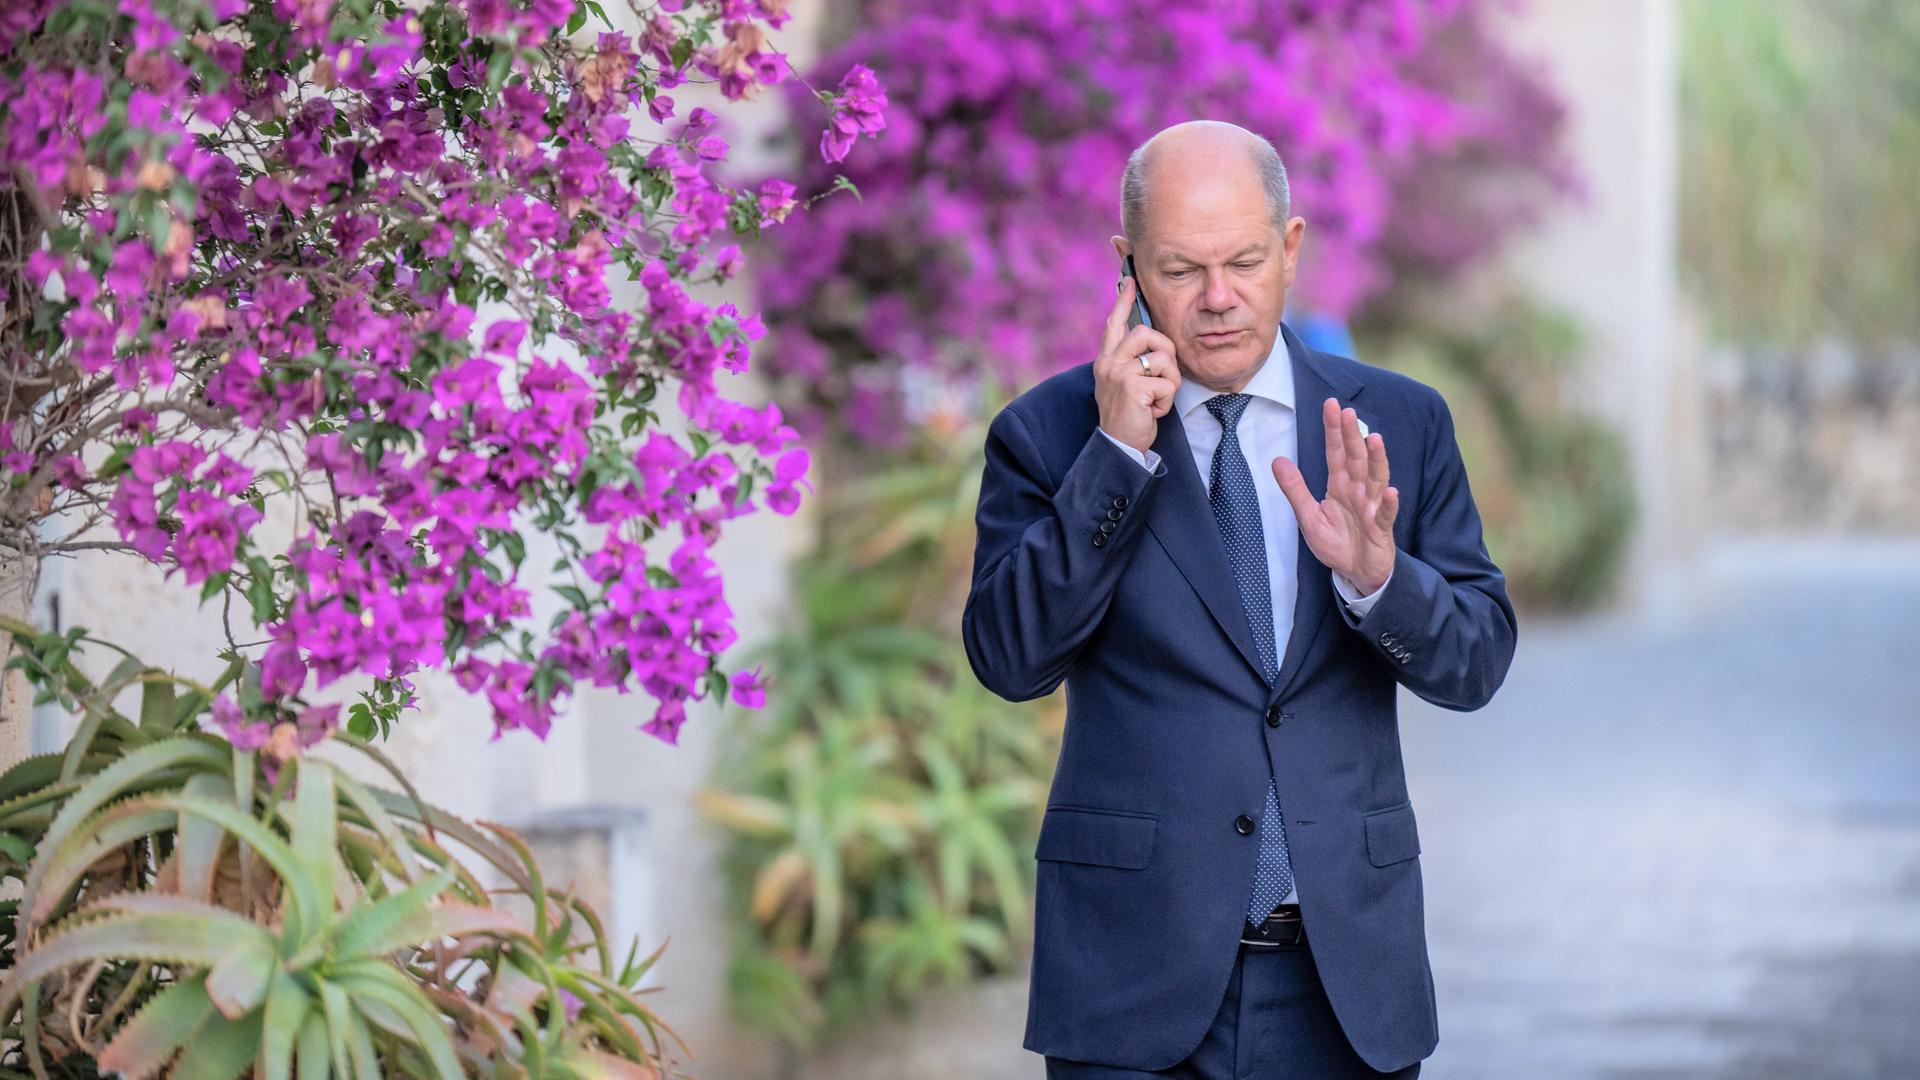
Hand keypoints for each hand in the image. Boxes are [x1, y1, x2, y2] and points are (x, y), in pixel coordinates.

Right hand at [1094, 277, 1180, 453]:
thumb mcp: (1124, 384)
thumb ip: (1131, 362)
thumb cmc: (1128, 416)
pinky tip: (1152, 412)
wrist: (1118, 446)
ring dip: (1168, 383)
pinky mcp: (1132, 388)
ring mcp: (1118, 374)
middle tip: (1162, 376)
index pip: (1114, 323)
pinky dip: (1166, 402)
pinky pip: (1166, 384)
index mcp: (1106, 360)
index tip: (1130, 281)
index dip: (1123, 301)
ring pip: (1163, 359)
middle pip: (1147, 333)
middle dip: (1166, 352)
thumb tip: (1150, 340)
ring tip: (1154, 400)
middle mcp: (1108, 363)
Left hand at [1273, 397, 1398, 593]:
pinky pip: (1385, 514)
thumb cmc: (1337, 542)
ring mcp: (1372, 507)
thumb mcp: (1309, 515)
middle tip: (1347, 412)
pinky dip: (1388, 503)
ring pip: (1376, 479)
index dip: (1333, 430)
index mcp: (1340, 485)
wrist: (1356, 572)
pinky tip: (1390, 491)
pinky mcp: (1381, 528)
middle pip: (1356, 458)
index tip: (1330, 405)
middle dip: (1352, 436)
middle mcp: (1358, 490)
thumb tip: (1277, 460)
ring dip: (1376, 460)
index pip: (1336, 452)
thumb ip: (1295, 489)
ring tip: (1374, 439)